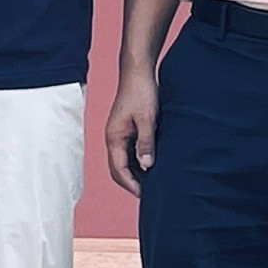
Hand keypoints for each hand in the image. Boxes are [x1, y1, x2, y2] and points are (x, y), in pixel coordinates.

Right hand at [103, 64, 157, 196]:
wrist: (138, 72)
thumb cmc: (141, 92)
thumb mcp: (147, 119)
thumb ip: (146, 142)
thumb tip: (146, 166)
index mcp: (114, 137)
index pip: (118, 170)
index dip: (131, 184)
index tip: (146, 195)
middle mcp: (114, 138)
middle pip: (118, 169)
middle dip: (131, 183)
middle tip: (150, 194)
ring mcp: (119, 134)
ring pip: (124, 162)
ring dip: (136, 173)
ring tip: (153, 183)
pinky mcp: (127, 130)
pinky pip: (130, 152)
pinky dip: (138, 162)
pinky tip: (152, 165)